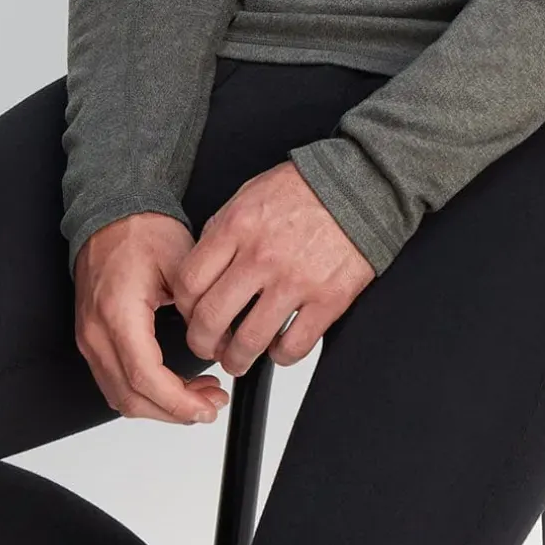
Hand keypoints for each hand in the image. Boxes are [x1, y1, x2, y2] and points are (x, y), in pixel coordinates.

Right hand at [73, 212, 230, 424]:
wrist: (111, 214)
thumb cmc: (141, 230)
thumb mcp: (182, 262)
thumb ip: (199, 308)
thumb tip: (218, 346)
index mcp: (118, 313)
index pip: (145, 377)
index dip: (178, 402)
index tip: (206, 407)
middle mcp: (96, 331)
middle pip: (130, 397)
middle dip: (174, 411)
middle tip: (210, 404)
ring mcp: (89, 338)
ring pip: (120, 397)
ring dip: (160, 406)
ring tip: (198, 396)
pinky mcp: (92, 339)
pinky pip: (114, 382)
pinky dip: (144, 393)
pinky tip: (172, 386)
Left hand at [172, 162, 374, 374]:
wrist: (361, 185)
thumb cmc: (305, 188)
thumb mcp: (250, 193)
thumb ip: (222, 228)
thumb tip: (202, 265)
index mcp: (238, 226)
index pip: (190, 282)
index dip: (184, 308)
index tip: (191, 315)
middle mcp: (261, 255)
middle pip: (211, 319)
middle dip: (202, 343)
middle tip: (207, 347)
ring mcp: (295, 280)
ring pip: (248, 342)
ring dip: (237, 359)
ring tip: (238, 359)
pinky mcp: (328, 299)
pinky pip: (293, 347)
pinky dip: (281, 356)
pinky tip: (279, 347)